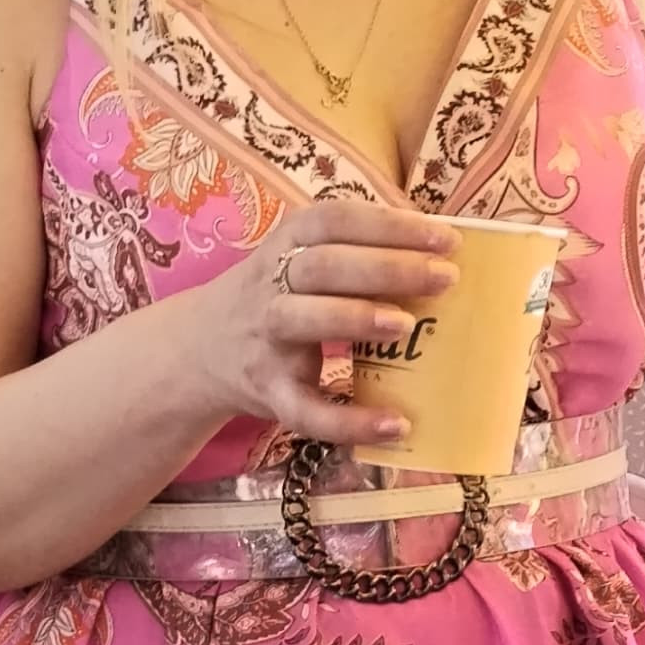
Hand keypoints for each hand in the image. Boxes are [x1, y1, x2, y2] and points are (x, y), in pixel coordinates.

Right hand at [177, 197, 457, 452]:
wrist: (199, 351)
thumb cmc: (278, 297)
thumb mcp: (301, 260)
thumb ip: (357, 250)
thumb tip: (440, 244)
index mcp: (286, 246)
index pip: (333, 221)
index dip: (387, 225)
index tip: (445, 238)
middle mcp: (271, 287)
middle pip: (322, 266)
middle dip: (385, 268)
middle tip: (444, 278)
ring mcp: (266, 340)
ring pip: (302, 320)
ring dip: (355, 319)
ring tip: (406, 325)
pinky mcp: (268, 393)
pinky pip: (305, 410)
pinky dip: (349, 420)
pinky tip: (395, 423)